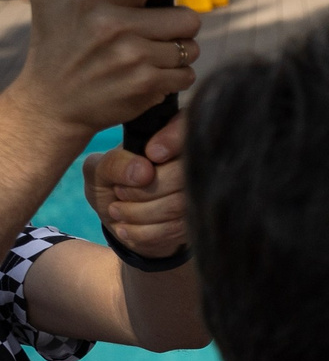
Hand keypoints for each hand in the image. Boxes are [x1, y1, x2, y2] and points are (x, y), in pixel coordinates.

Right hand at [20, 0, 219, 135]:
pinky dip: (176, 76)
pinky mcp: (146, 86)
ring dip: (179, 52)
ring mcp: (134, 58)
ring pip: (190, 48)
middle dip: (181, 24)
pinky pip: (187, 75)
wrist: (50, 103)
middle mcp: (116, 27)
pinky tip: (151, 75)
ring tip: (150, 55)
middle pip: (188, 18)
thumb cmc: (53, 45)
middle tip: (159, 31)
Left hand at [83, 112, 186, 260]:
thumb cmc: (111, 185)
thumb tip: (145, 171)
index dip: (174, 139)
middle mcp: (190, 165)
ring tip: (115, 211)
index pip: (187, 128)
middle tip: (118, 192)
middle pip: (182, 175)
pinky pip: (174, 229)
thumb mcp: (98, 170)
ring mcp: (198, 196)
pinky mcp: (196, 223)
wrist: (121, 222)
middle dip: (143, 191)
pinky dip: (142, 232)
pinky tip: (125, 228)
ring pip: (177, 206)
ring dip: (138, 213)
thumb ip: (114, 164)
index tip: (152, 153)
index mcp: (166, 139)